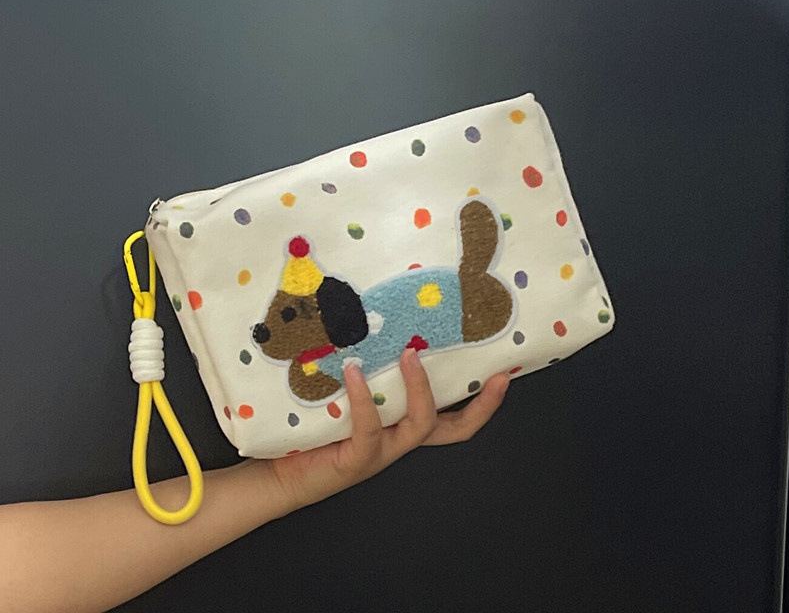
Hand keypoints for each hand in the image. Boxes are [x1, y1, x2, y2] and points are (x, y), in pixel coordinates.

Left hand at [263, 347, 510, 509]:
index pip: (454, 420)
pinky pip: (370, 427)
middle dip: (480, 405)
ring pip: (420, 425)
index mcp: (403, 426)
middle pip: (455, 430)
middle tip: (494, 373)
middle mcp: (400, 440)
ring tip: (410, 353)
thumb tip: (374, 319)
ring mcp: (382, 452)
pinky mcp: (357, 460)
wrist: (281, 473)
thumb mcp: (347, 394)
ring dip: (419, 387)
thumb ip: (366, 370)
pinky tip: (353, 371)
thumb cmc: (315, 428)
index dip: (483, 403)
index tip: (504, 372)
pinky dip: (364, 396)